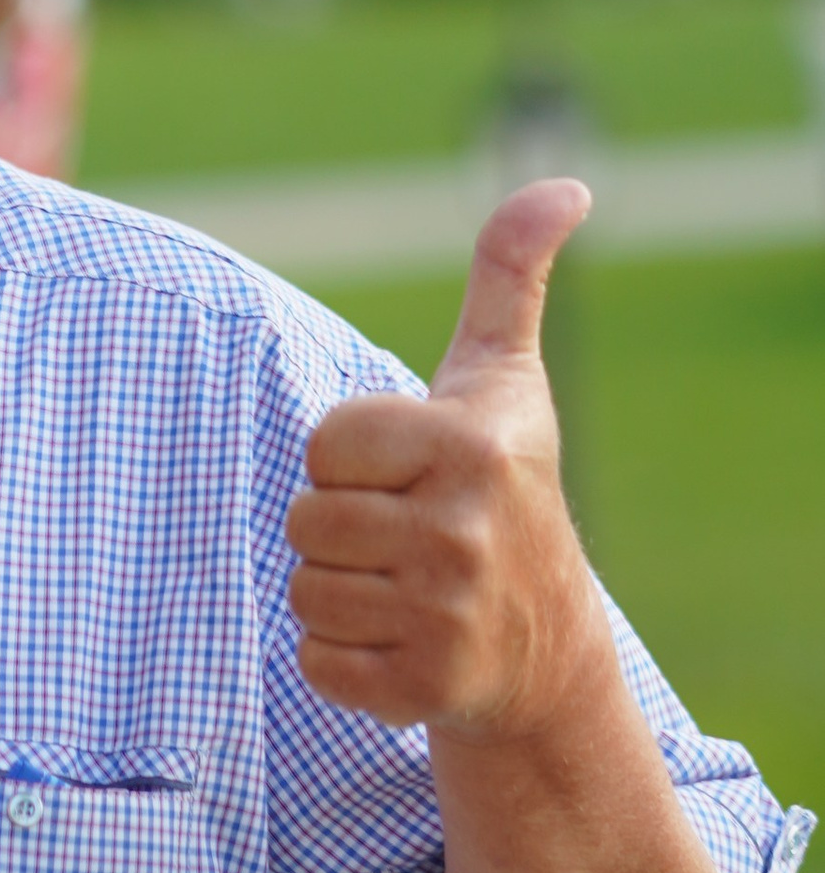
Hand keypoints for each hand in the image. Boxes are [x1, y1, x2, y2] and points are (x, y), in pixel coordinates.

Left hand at [288, 178, 601, 738]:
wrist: (542, 641)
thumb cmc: (504, 486)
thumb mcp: (504, 378)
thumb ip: (509, 275)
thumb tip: (566, 185)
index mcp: (468, 448)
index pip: (324, 444)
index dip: (349, 458)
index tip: (406, 474)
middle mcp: (462, 532)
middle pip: (305, 519)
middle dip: (339, 527)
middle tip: (405, 537)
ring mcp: (445, 616)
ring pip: (305, 590)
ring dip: (338, 590)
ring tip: (403, 587)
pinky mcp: (422, 687)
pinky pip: (315, 662)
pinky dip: (342, 657)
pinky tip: (400, 640)